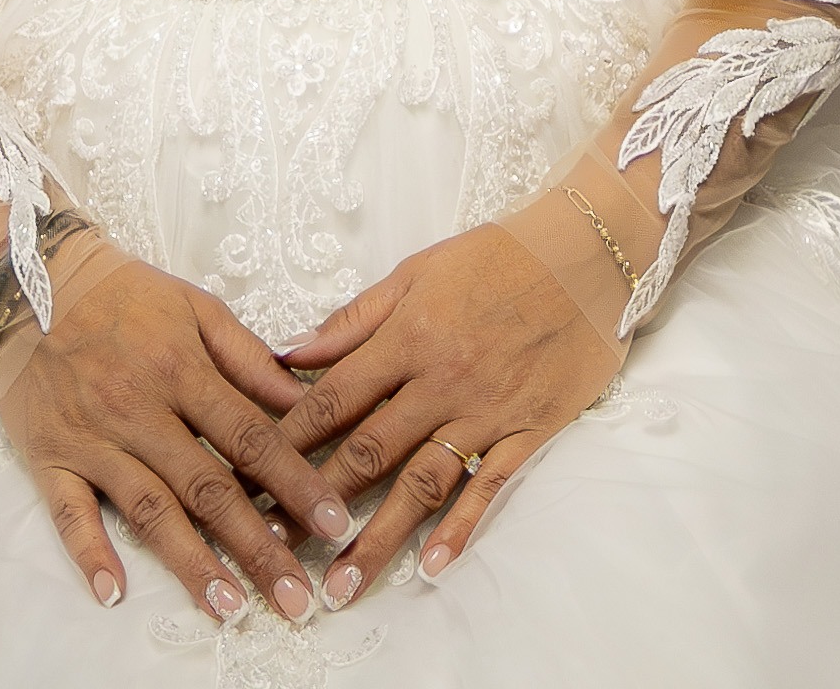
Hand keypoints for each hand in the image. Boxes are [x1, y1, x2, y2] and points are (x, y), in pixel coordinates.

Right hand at [0, 252, 355, 626]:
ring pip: (149, 510)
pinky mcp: (49, 458)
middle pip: (208, 487)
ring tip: (230, 607)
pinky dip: (90, 554)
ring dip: (191, 563)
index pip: (252, 437)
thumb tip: (304, 400)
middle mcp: (140, 410)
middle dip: (257, 546)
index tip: (335, 524)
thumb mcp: (195, 307)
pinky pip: (69, 514)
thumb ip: (249, 358)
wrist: (31, 281)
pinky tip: (115, 593)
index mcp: (181, 369)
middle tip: (295, 597)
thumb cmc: (124, 295)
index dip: (296, 483)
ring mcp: (93, 439)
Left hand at [271, 225, 622, 608]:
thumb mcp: (419, 271)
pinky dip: (460, 528)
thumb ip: (355, 318)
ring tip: (341, 586)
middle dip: (317, 502)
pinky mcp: (528, 431)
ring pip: (422, 483)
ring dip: (379, 538)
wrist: (588, 254)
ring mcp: (486, 411)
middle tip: (276, 546)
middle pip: (369, 451)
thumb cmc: (497, 256)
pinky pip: (488, 487)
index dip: (289, 439)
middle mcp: (442, 380)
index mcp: (409, 335)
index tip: (250, 476)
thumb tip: (289, 352)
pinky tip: (431, 566)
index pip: (335, 397)